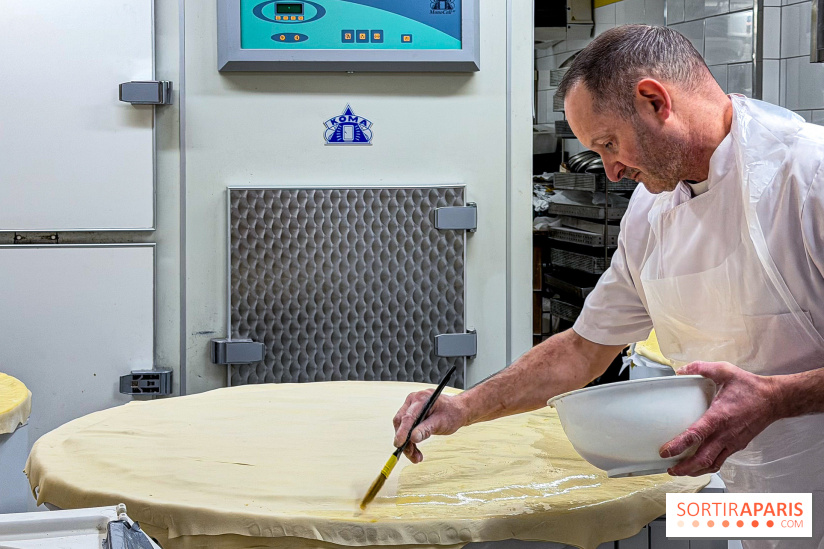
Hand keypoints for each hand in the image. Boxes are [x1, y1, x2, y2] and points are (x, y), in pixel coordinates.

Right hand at [392, 389, 467, 462]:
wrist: (457, 410)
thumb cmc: (451, 414)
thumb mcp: (442, 422)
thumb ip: (427, 429)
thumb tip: (413, 438)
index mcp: (421, 398)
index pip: (408, 416)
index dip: (402, 431)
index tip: (399, 444)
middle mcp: (412, 400)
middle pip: (401, 422)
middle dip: (404, 441)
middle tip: (412, 456)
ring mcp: (410, 406)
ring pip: (402, 428)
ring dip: (407, 445)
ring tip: (416, 458)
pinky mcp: (411, 414)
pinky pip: (406, 429)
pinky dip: (410, 442)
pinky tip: (416, 453)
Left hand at [659, 361, 783, 476]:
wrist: (775, 399)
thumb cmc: (750, 387)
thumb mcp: (724, 371)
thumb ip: (700, 368)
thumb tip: (680, 370)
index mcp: (719, 416)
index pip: (695, 435)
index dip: (678, 445)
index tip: (665, 452)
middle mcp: (725, 434)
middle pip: (702, 459)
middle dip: (684, 468)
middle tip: (669, 469)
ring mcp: (732, 442)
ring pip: (712, 464)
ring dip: (695, 470)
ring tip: (680, 470)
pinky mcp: (738, 445)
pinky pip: (721, 460)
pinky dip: (708, 465)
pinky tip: (698, 464)